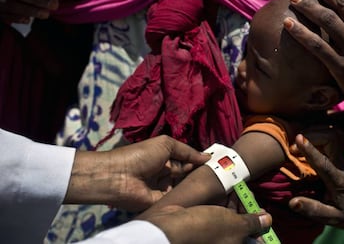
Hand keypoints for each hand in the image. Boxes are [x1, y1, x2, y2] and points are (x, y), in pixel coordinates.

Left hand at [64, 135, 210, 211]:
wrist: (118, 176)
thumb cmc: (140, 155)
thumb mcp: (165, 144)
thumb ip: (187, 151)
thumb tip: (207, 156)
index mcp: (166, 158)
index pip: (188, 160)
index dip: (201, 161)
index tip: (219, 163)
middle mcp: (166, 173)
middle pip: (188, 174)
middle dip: (201, 173)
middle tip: (221, 174)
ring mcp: (164, 188)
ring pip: (185, 187)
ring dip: (196, 185)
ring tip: (216, 184)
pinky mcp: (161, 202)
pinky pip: (177, 199)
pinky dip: (187, 197)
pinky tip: (202, 194)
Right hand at [142, 205, 271, 243]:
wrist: (168, 227)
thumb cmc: (203, 229)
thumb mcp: (234, 225)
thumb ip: (252, 222)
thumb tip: (267, 220)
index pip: (253, 240)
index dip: (260, 226)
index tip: (262, 212)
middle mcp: (222, 243)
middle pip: (242, 229)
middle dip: (247, 212)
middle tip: (248, 196)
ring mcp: (211, 237)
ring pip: (229, 221)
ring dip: (235, 206)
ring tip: (237, 191)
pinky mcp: (201, 227)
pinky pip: (217, 217)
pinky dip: (222, 206)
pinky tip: (224, 193)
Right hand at [288, 134, 343, 228]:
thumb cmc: (343, 214)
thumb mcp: (330, 218)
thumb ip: (312, 209)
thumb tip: (292, 202)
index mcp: (338, 181)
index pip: (324, 162)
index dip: (310, 150)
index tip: (297, 138)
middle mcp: (341, 164)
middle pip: (333, 138)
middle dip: (312, 136)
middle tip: (293, 147)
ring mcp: (341, 156)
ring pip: (332, 132)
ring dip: (313, 132)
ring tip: (297, 142)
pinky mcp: (338, 151)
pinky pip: (329, 133)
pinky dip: (315, 131)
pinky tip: (304, 139)